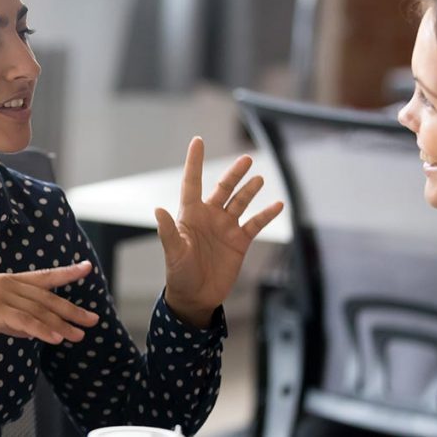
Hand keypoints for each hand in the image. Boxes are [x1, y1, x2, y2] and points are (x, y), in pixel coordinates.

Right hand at [0, 261, 99, 343]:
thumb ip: (11, 319)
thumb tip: (31, 330)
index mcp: (7, 281)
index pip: (43, 276)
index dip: (66, 273)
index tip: (86, 268)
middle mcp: (7, 284)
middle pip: (47, 297)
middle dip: (72, 310)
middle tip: (92, 319)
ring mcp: (0, 294)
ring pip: (38, 310)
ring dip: (61, 324)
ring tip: (79, 335)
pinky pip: (23, 321)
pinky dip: (41, 330)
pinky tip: (55, 338)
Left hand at [155, 137, 283, 326]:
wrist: (196, 297)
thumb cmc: (179, 274)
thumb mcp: (173, 253)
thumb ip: (168, 232)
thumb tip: (158, 210)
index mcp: (190, 214)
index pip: (192, 182)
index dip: (194, 161)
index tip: (198, 140)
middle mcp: (209, 216)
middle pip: (223, 188)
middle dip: (234, 173)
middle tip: (246, 159)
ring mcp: (226, 228)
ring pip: (241, 202)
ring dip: (250, 190)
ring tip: (259, 178)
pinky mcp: (239, 242)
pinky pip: (255, 224)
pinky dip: (267, 214)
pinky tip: (278, 205)